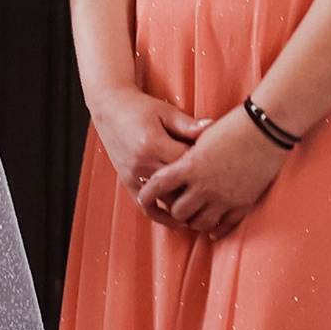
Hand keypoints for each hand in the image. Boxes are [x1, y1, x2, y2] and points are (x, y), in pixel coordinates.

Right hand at [91, 88, 209, 228]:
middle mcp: (142, 163)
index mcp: (153, 144)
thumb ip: (188, 124)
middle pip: (178, 186)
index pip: (187, 164)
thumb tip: (213, 127)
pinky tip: (178, 222)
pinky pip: (146, 205)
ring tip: (206, 217)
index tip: (221, 170)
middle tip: (220, 198)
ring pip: (164, 200)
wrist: (109, 107)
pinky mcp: (127, 181)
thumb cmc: (139, 107)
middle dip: (198, 192)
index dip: (206, 168)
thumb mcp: (164, 112)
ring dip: (184, 209)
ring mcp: (133, 175)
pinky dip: (162, 216)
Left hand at [141, 106, 289, 238]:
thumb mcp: (202, 137)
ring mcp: (224, 198)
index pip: (158, 186)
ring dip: (194, 221)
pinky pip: (225, 226)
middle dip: (174, 209)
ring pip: (200, 223)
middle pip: (178, 211)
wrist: (266, 129)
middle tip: (176, 204)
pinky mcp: (243, 204)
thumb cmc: (233, 126)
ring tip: (193, 216)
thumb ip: (187, 155)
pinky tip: (212, 230)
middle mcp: (204, 186)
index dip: (148, 195)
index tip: (144, 197)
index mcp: (190, 166)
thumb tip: (174, 165)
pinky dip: (216, 230)